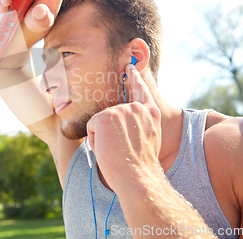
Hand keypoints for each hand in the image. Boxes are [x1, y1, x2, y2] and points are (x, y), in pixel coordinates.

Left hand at [86, 64, 161, 190]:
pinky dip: (96, 142)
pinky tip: (108, 149)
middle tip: (122, 150)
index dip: (135, 78)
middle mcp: (137, 108)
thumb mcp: (149, 139)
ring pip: (102, 123)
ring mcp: (120, 110)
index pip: (141, 90)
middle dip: (111, 132)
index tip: (130, 66)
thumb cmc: (141, 166)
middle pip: (113, 115)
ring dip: (104, 138)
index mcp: (150, 113)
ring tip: (116, 151)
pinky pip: (92, 129)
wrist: (137, 176)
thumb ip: (140, 124)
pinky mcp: (105, 117)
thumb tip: (126, 116)